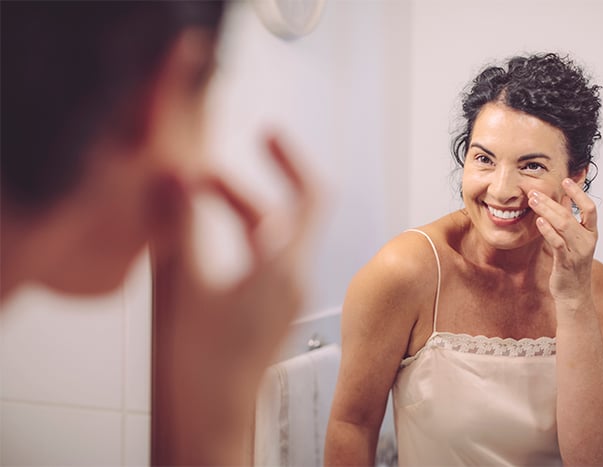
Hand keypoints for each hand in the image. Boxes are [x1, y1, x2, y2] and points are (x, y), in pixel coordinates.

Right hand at [150, 134, 321, 464]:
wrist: (208, 421)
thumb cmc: (198, 367)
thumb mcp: (180, 284)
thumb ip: (175, 224)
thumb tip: (172, 172)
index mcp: (281, 269)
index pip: (309, 197)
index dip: (292, 159)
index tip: (268, 134)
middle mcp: (291, 281)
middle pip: (279, 215)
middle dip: (238, 187)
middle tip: (194, 176)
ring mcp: (282, 299)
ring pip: (268, 239)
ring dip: (234, 213)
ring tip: (189, 200)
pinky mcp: (267, 313)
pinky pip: (261, 262)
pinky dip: (237, 240)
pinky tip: (202, 244)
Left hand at [528, 178, 597, 307]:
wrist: (574, 293)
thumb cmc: (572, 263)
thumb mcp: (573, 238)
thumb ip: (570, 217)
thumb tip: (565, 196)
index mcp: (591, 233)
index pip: (590, 209)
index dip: (578, 193)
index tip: (566, 179)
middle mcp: (588, 241)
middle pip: (570, 215)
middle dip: (551, 201)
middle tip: (534, 191)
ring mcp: (578, 252)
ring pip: (564, 226)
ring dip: (546, 211)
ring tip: (533, 201)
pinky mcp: (566, 262)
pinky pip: (557, 243)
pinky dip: (548, 231)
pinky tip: (539, 221)